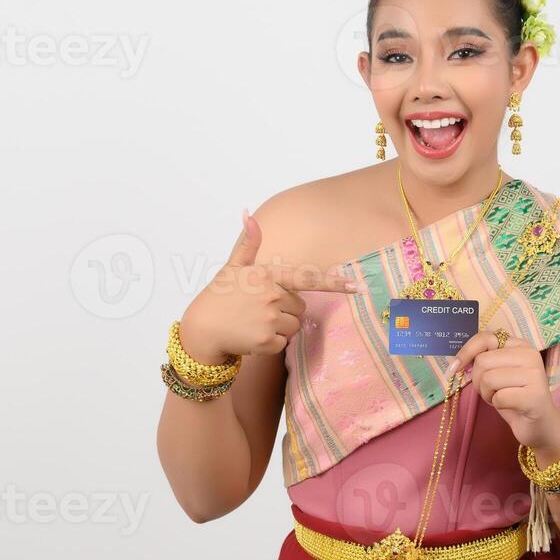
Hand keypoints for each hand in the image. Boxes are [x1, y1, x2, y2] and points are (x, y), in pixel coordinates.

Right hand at [179, 208, 360, 360]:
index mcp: (267, 275)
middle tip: (258, 311)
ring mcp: (269, 318)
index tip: (359, 286)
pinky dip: (269, 345)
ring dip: (278, 329)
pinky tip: (251, 338)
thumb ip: (248, 243)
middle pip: (299, 307)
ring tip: (253, 324)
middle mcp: (271, 295)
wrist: (201, 329)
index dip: (336, 282)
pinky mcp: (265, 340)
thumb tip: (249, 214)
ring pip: (294, 327)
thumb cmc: (219, 296)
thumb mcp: (233, 267)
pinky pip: (283, 344)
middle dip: (285, 311)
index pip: (308, 277)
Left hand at [446, 331, 559, 453]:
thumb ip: (484, 361)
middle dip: (479, 381)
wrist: (540, 425)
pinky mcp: (535, 396)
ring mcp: (535, 375)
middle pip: (483, 362)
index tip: (454, 368)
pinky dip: (497, 405)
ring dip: (487, 394)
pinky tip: (510, 406)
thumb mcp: (498, 373)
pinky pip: (499, 398)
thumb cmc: (515, 397)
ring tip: (501, 398)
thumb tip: (457, 362)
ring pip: (488, 379)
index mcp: (520, 345)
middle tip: (491, 391)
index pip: (486, 338)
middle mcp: (530, 355)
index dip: (466, 351)